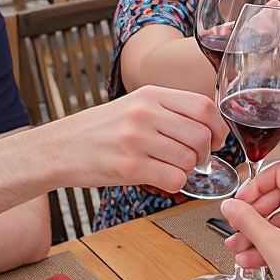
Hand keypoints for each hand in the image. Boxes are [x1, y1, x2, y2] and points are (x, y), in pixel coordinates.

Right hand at [47, 85, 226, 191]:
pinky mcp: (129, 167)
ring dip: (187, 169)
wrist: (61, 147)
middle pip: (200, 135)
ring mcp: (136, 140)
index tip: (216, 139)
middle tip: (195, 159)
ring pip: (189, 160)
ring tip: (171, 167)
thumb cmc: (100, 129)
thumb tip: (208, 126)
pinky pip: (174, 179)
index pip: (203, 106)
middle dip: (205, 153)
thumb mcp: (135, 104)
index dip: (218, 126)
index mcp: (150, 95)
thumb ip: (169, 109)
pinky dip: (176, 184)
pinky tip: (162, 179)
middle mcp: (145, 114)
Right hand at [220, 164, 279, 279]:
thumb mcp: (271, 244)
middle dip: (252, 216)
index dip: (254, 187)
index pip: (279, 174)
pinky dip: (272, 243)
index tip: (240, 202)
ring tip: (239, 248)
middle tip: (236, 227)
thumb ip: (246, 220)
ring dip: (258, 233)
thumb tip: (231, 206)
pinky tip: (253, 259)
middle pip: (279, 197)